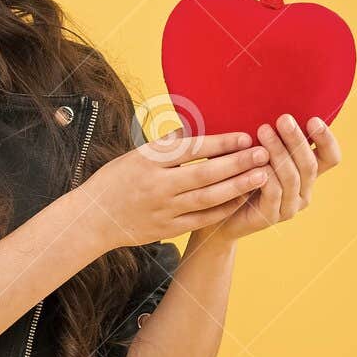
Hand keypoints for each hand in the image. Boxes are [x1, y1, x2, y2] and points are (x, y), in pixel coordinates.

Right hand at [75, 127, 270, 253]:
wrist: (92, 219)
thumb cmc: (114, 181)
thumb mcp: (134, 156)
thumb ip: (165, 146)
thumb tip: (192, 127)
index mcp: (148, 162)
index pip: (190, 150)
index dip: (219, 143)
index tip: (245, 136)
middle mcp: (157, 187)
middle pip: (204, 174)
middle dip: (237, 164)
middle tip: (264, 154)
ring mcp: (163, 210)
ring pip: (207, 199)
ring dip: (237, 187)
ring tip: (261, 176)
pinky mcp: (167, 229)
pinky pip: (201, 219)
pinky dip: (223, 210)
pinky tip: (241, 199)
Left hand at [209, 113, 342, 243]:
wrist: (217, 212)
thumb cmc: (237, 173)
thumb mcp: (255, 151)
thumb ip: (269, 135)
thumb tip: (271, 102)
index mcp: (306, 173)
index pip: (331, 157)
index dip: (327, 139)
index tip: (312, 119)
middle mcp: (303, 191)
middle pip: (310, 164)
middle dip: (297, 139)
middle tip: (283, 119)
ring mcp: (289, 206)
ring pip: (292, 177)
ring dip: (279, 152)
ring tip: (263, 131)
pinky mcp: (271, 216)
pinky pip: (273, 193)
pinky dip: (266, 174)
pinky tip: (255, 160)